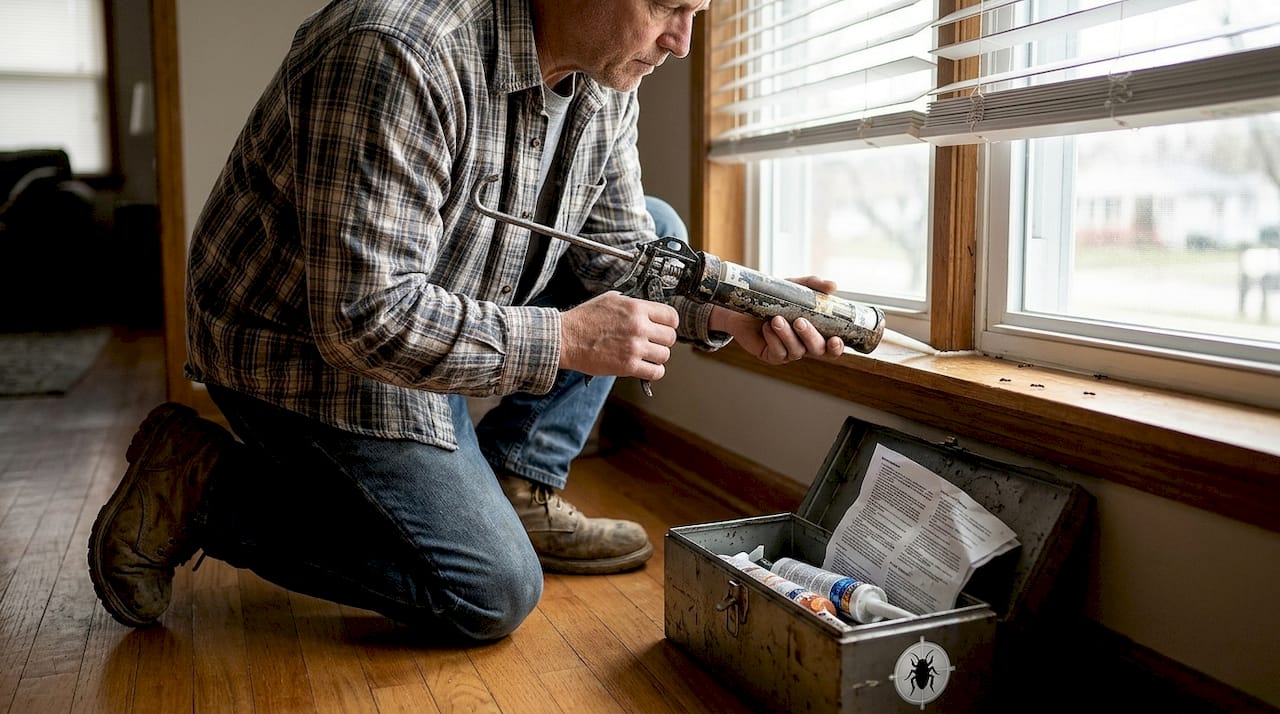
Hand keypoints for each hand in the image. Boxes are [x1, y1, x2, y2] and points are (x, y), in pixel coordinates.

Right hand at [560, 291, 678, 380]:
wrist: (567, 338)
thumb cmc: (585, 319)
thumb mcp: (611, 299)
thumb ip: (633, 303)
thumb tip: (648, 308)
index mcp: (636, 308)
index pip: (671, 317)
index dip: (669, 323)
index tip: (664, 327)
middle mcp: (639, 327)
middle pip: (670, 337)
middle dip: (663, 341)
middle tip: (653, 343)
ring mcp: (634, 347)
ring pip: (664, 355)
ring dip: (657, 357)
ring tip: (646, 355)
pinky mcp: (628, 366)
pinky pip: (656, 372)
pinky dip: (653, 372)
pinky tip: (645, 367)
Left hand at [712, 276, 845, 364]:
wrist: (745, 303)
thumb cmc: (774, 297)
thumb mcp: (794, 288)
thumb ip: (814, 285)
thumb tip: (833, 286)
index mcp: (815, 331)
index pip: (831, 346)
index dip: (836, 347)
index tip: (836, 339)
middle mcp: (804, 345)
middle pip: (817, 350)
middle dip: (810, 336)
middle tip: (800, 321)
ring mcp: (788, 352)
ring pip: (796, 351)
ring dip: (788, 336)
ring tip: (777, 319)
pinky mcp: (771, 355)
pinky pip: (777, 353)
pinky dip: (773, 339)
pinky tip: (767, 327)